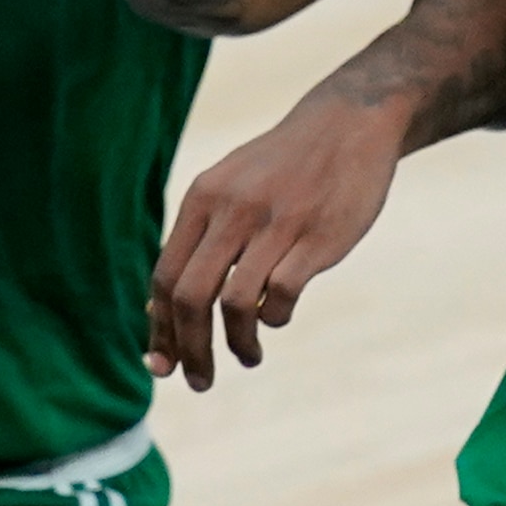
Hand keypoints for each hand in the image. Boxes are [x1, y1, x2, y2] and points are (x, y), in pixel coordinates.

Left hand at [148, 86, 402, 389]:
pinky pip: (281, 295)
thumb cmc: (281, 169)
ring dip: (236, 345)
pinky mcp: (316, 238)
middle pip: (191, 297)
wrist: (348, 124)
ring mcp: (274, 224)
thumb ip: (195, 241)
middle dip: (189, 350)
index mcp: (202, 200)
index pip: (165, 278)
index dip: (160, 329)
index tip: (162, 365)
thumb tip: (157, 308)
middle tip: (198, 381)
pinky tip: (279, 318)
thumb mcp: (226, 189)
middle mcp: (231, 211)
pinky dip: (275, 318)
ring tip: (247, 357)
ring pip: (235, 303)